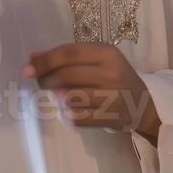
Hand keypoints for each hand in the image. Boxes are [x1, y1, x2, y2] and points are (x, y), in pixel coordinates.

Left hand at [22, 44, 160, 139]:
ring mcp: (111, 97)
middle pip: (66, 75)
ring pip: (69, 97)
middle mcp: (111, 73)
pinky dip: (66, 114)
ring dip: (56, 97)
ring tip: (58, 94)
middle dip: (45, 79)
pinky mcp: (109, 118)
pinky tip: (68, 109)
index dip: (45, 60)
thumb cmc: (115, 76)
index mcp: (108, 53)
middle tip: (40, 81)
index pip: (69, 53)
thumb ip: (68, 56)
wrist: (143, 103)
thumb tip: (33, 57)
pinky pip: (76, 117)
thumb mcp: (98, 59)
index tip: (28, 66)